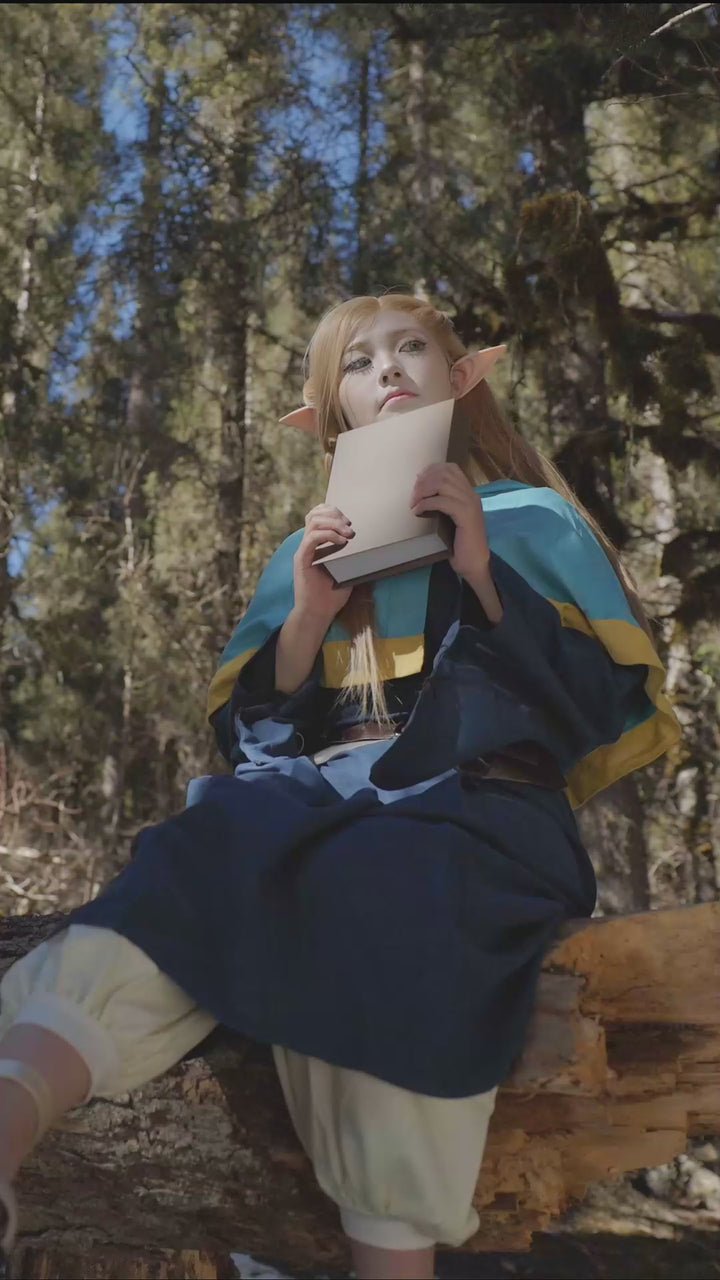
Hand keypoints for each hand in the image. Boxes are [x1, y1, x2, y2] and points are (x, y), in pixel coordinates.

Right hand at [293, 504, 354, 621]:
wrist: (318, 613)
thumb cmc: (332, 595)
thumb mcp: (347, 570)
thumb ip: (352, 555)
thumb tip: (370, 544)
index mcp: (316, 545)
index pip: (318, 516)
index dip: (333, 512)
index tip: (349, 521)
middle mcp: (307, 545)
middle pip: (315, 514)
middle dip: (335, 515)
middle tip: (350, 526)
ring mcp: (303, 551)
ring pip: (313, 522)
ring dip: (333, 524)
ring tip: (348, 534)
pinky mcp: (301, 560)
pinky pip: (311, 539)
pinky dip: (328, 536)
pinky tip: (342, 543)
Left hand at [410, 463, 489, 579]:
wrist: (475, 564)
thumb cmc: (460, 545)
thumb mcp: (450, 519)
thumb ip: (443, 504)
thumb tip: (420, 493)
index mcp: (469, 493)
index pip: (450, 469)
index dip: (430, 471)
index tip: (417, 483)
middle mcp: (471, 494)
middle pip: (444, 473)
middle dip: (424, 481)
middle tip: (412, 496)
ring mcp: (470, 504)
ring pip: (443, 484)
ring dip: (423, 491)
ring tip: (414, 503)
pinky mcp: (466, 516)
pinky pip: (443, 501)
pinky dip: (427, 504)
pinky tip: (418, 512)